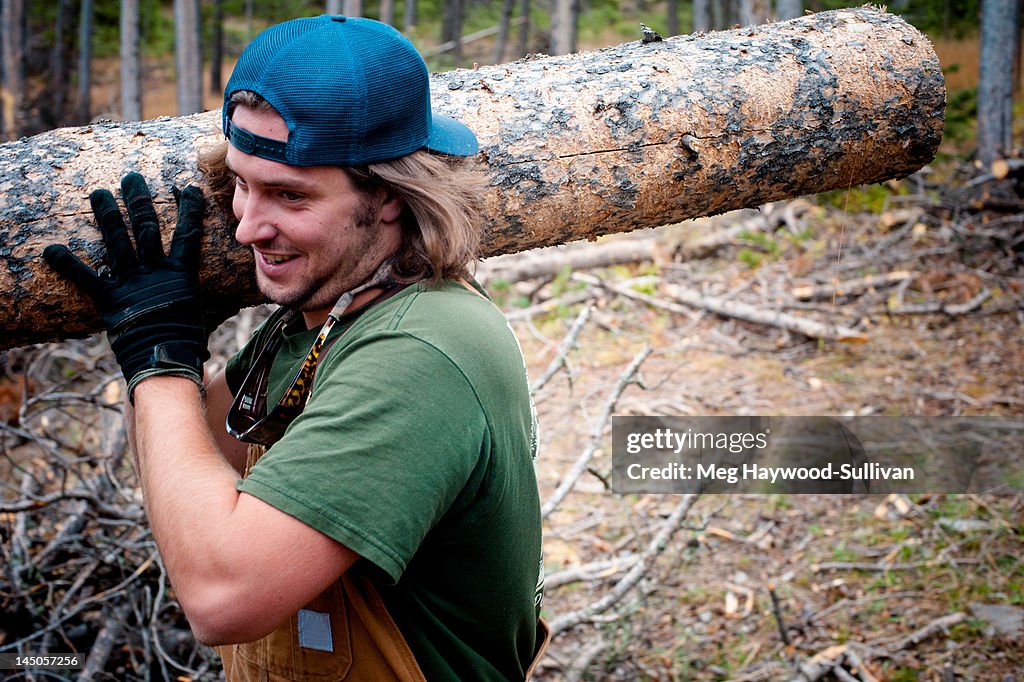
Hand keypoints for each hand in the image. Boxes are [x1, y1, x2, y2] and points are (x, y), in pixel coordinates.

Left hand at [44, 173, 208, 401]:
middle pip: (148, 229)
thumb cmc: (186, 343)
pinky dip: (68, 264)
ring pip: (119, 243)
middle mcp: (156, 273)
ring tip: (100, 194)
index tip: (188, 189)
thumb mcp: (200, 314)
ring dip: (108, 216)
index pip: (188, 236)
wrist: (166, 361)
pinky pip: (86, 278)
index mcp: (181, 275)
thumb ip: (197, 298)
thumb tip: (226, 297)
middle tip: (131, 178)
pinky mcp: (110, 300)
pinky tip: (51, 249)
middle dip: (140, 201)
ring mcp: (132, 284)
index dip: (189, 211)